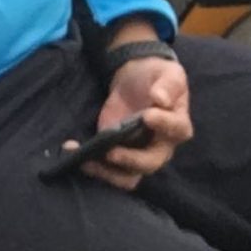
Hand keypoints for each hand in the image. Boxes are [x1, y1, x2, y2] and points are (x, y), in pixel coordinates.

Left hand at [77, 47, 191, 190]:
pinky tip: (72, 149)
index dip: (164, 125)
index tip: (148, 115)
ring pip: (128, 177)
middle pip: (150, 164)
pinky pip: (106, 169)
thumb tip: (160, 98)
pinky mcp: (115, 152)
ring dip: (107, 172)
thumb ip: (168, 85)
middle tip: (111, 152)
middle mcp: (160, 147)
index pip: (176, 130)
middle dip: (130, 160)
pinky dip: (90, 165)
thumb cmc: (156, 77)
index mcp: (177, 125)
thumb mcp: (168, 73)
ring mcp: (137, 154)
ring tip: (86, 160)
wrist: (135, 79)